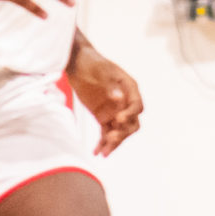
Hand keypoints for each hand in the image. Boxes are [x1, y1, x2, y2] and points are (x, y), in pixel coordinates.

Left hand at [69, 40, 142, 156]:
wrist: (77, 64)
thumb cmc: (92, 63)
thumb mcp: (100, 71)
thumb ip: (109, 85)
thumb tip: (118, 97)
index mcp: (129, 89)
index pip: (137, 106)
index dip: (130, 114)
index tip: (118, 119)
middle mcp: (125, 102)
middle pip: (131, 123)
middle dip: (123, 133)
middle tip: (111, 137)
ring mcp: (115, 111)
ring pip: (119, 132)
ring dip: (113, 143)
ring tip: (104, 152)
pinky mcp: (103, 117)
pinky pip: (105, 133)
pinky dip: (102, 143)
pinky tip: (96, 152)